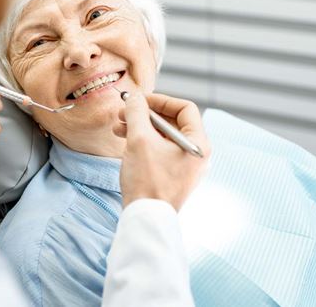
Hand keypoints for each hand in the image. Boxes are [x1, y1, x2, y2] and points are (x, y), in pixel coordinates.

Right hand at [114, 92, 210, 210]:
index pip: (185, 108)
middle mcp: (196, 154)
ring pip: (162, 137)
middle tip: (123, 112)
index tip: (139, 100)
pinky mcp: (173, 176)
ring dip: (140, 128)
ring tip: (117, 127)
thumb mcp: (139, 139)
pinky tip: (124, 141)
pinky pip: (160, 151)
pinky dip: (143, 143)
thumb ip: (137, 112)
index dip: (160, 100)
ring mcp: (185, 166)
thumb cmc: (147, 180)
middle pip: (172, 122)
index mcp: (198, 143)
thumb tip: (134, 97)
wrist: (145, 218)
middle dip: (145, 114)